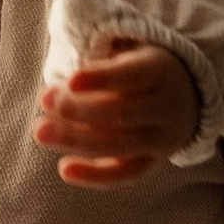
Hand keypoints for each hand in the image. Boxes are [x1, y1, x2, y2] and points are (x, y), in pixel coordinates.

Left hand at [33, 38, 197, 185]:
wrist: (183, 97)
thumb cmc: (138, 67)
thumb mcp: (129, 47)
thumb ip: (100, 48)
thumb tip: (62, 54)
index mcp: (161, 70)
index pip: (133, 76)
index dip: (101, 79)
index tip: (69, 81)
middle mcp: (168, 107)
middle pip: (122, 114)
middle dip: (79, 110)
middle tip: (45, 100)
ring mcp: (162, 140)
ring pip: (119, 146)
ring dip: (76, 141)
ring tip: (40, 132)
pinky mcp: (152, 163)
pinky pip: (124, 175)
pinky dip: (95, 176)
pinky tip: (65, 169)